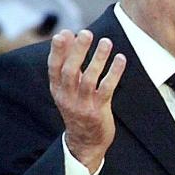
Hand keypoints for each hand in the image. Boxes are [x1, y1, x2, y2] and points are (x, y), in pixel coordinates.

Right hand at [47, 29, 125, 173]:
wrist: (85, 142)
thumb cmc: (79, 109)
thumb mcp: (68, 90)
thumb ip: (70, 66)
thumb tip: (70, 36)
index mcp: (58, 90)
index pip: (54, 67)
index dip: (58, 50)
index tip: (65, 33)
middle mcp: (67, 97)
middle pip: (70, 71)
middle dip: (78, 50)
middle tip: (87, 33)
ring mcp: (83, 105)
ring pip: (89, 79)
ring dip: (98, 59)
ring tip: (106, 42)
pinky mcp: (98, 111)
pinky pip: (107, 89)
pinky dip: (114, 73)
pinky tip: (120, 59)